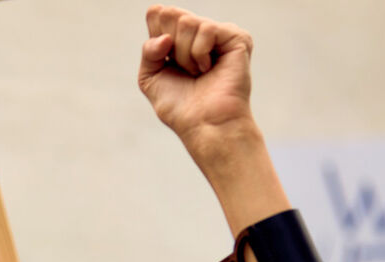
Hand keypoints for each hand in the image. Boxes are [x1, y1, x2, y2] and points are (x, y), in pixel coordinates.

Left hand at [138, 5, 253, 157]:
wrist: (203, 124)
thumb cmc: (179, 106)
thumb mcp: (150, 77)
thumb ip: (148, 50)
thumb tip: (166, 36)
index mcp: (180, 39)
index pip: (159, 14)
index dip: (155, 32)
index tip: (164, 57)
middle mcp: (199, 33)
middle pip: (170, 14)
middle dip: (170, 47)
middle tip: (183, 69)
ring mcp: (219, 34)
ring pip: (187, 21)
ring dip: (184, 55)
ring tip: (197, 73)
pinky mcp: (236, 38)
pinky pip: (206, 29)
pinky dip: (199, 53)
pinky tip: (208, 69)